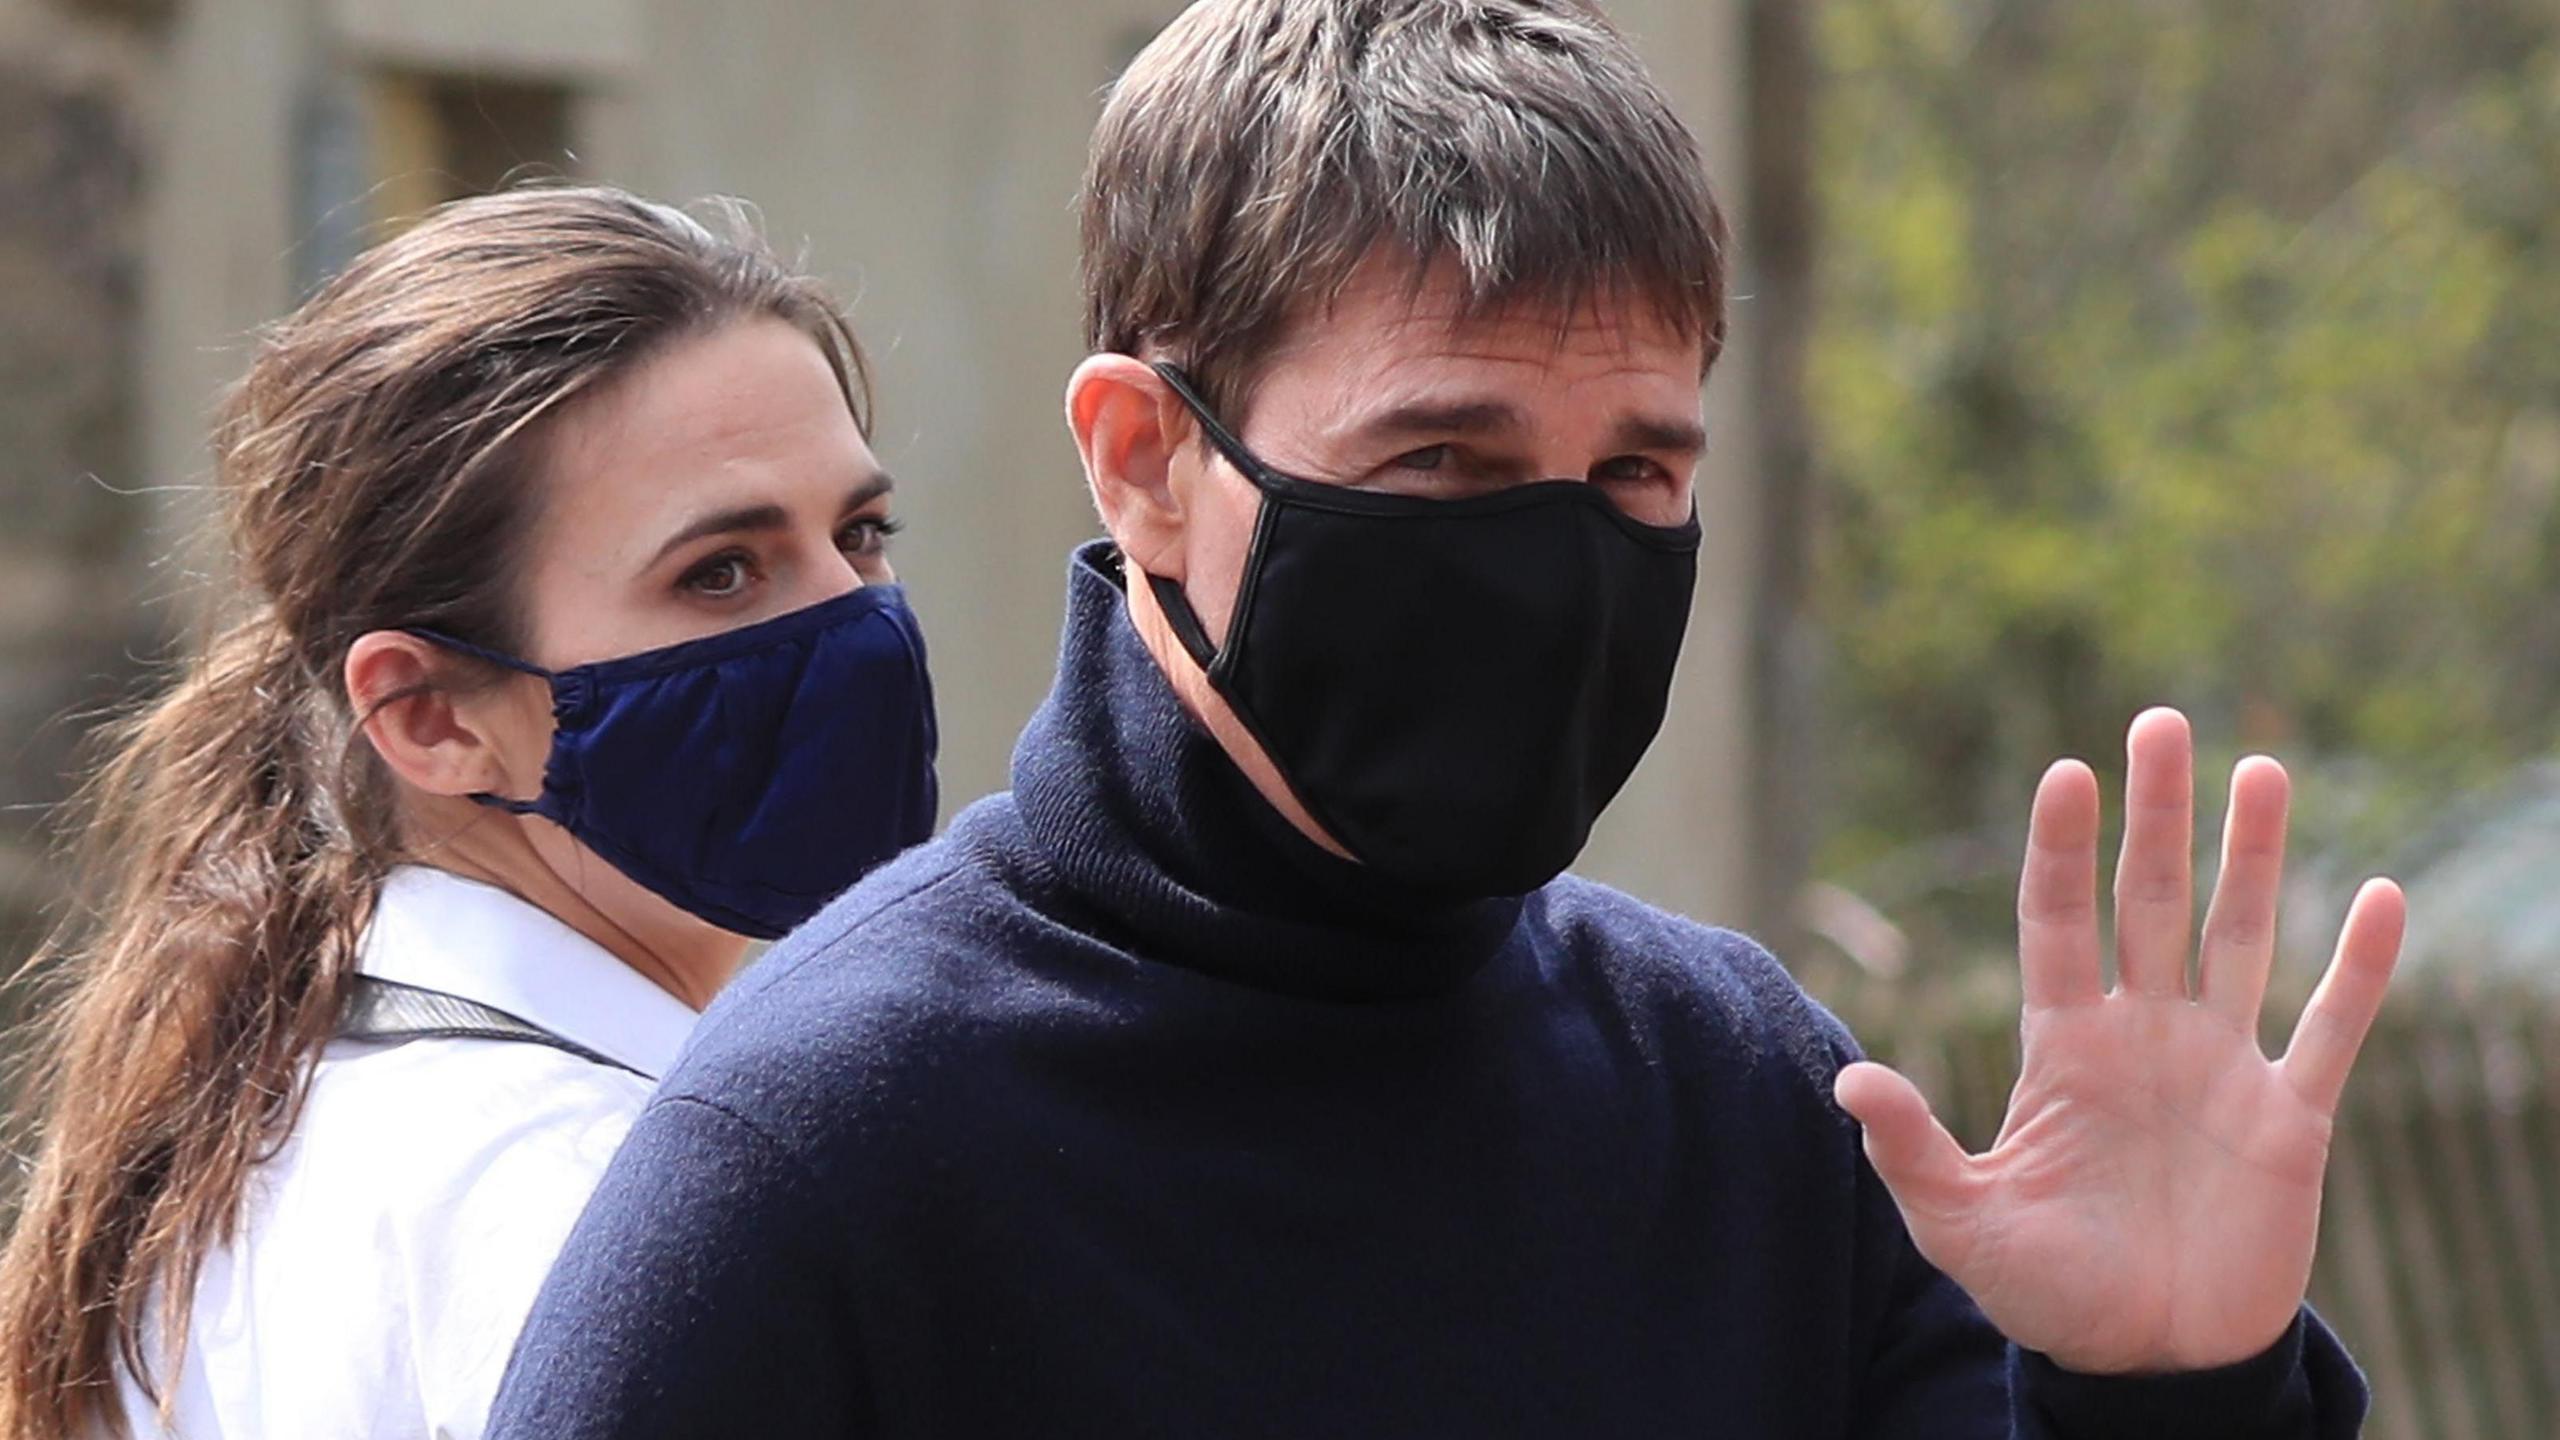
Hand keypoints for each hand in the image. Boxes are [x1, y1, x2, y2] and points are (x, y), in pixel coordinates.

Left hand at [1833, 707, 2404, 1375]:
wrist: (2148, 1363)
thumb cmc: (2046, 1292)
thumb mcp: (1962, 1224)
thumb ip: (1911, 1154)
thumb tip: (1848, 1085)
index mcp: (2064, 1047)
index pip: (2058, 923)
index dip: (2061, 852)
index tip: (2064, 773)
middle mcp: (2143, 1036)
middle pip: (2148, 902)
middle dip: (2155, 816)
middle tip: (2160, 722)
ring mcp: (2219, 1068)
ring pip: (2238, 936)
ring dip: (2250, 856)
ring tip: (2259, 767)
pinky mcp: (2290, 1119)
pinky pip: (2330, 1029)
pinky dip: (2357, 968)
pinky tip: (2378, 894)